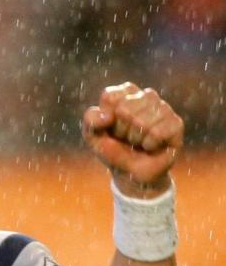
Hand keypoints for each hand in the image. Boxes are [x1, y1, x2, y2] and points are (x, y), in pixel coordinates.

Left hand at [82, 82, 183, 197]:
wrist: (130, 172)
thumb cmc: (112, 148)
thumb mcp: (92, 135)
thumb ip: (91, 120)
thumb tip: (107, 116)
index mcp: (125, 93)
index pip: (111, 96)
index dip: (106, 118)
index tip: (110, 127)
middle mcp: (146, 96)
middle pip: (125, 109)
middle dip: (120, 130)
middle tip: (125, 137)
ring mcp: (164, 108)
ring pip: (141, 121)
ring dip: (135, 138)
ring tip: (137, 142)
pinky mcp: (176, 123)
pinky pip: (157, 132)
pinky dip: (148, 145)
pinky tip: (150, 146)